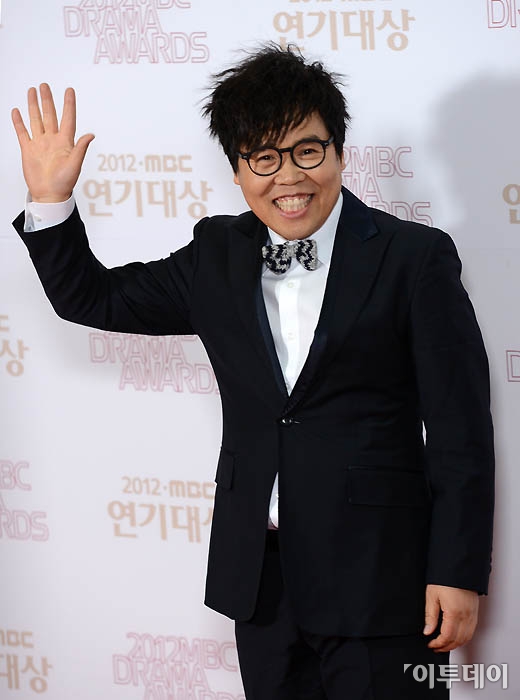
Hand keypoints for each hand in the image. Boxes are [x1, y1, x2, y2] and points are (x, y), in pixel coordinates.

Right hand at [12, 83, 94, 202]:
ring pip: (36, 119)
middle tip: (45, 85)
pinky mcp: (28, 150)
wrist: (49, 195)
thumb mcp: (75, 165)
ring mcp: (39, 144)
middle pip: (49, 115)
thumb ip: (81, 148)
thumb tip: (91, 135)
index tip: (69, 90)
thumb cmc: (64, 183)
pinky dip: (19, 122)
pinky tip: (17, 111)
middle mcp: (52, 140)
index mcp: (65, 142)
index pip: (68, 118)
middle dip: (47, 99)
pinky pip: (23, 132)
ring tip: (32, 91)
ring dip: (34, 106)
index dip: (68, 104)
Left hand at [424, 584, 478, 651]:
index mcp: (454, 613)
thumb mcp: (432, 595)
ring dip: (456, 644)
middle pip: (458, 640)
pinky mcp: (475, 612)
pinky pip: (471, 631)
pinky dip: (464, 638)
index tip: (430, 645)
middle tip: (436, 647)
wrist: (459, 567)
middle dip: (446, 647)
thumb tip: (427, 631)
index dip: (438, 644)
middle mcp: (466, 616)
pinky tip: (456, 636)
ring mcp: (472, 614)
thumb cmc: (445, 578)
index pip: (447, 637)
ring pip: (467, 638)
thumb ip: (430, 616)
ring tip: (444, 644)